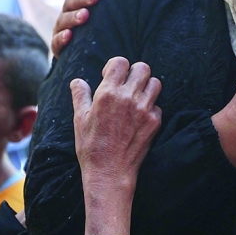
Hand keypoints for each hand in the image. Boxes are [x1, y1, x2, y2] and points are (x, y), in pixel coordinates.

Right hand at [51, 0, 103, 56]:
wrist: (88, 55)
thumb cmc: (105, 28)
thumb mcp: (112, 13)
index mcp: (81, 0)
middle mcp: (69, 11)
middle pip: (72, 0)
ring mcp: (62, 28)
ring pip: (63, 19)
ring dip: (73, 16)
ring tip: (85, 15)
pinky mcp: (58, 47)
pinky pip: (56, 42)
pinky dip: (61, 38)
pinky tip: (69, 35)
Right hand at [72, 59, 161, 234]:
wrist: (109, 172)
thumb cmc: (91, 147)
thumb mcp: (79, 119)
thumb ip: (80, 96)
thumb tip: (77, 81)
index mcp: (108, 93)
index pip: (120, 62)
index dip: (115, 66)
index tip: (111, 76)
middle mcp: (128, 97)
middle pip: (142, 68)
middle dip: (134, 73)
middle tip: (127, 84)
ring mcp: (144, 109)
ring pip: (155, 83)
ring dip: (146, 87)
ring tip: (136, 97)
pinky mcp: (154, 122)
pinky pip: (158, 106)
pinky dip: (151, 108)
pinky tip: (140, 117)